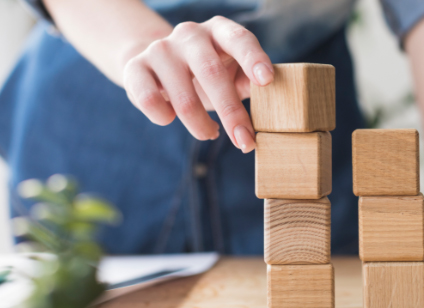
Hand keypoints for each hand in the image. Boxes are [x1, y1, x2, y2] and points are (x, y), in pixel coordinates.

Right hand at [122, 16, 272, 150]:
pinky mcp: (136, 67)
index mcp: (220, 31)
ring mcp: (161, 49)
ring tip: (211, 134)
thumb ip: (249, 83)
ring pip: (183, 96)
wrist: (158, 64)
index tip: (267, 81)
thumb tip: (269, 104)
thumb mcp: (232, 73)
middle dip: (232, 113)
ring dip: (201, 125)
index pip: (239, 39)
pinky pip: (149, 99)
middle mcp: (190, 34)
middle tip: (245, 142)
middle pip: (212, 74)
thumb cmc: (208, 73)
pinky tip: (171, 119)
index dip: (254, 59)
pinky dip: (164, 117)